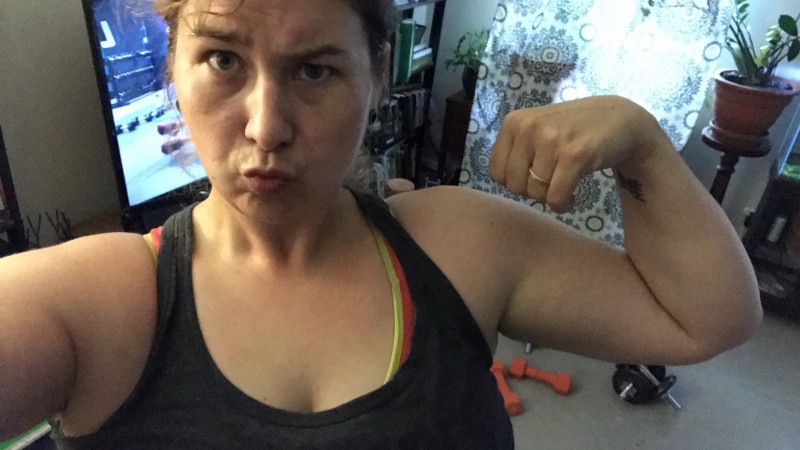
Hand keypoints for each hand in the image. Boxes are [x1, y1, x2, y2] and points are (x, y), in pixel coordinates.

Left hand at [488, 95, 670, 212]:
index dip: (515, 182)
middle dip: (533, 192)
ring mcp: (552, 139)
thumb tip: (501, 182)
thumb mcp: (536, 130)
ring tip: (564, 186)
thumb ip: (515, 150)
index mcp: (514, 122)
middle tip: (551, 183)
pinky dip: (564, 204)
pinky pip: (556, 197)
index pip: (496, 173)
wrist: (620, 119)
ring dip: (551, 199)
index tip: (533, 177)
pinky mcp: (575, 154)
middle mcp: (529, 127)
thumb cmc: (573, 130)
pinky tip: (573, 197)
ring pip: (536, 193)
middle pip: (514, 186)